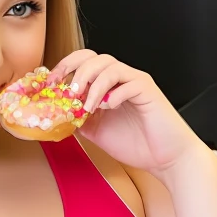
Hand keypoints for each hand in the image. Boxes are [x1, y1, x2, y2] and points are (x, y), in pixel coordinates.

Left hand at [47, 51, 209, 176]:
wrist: (166, 159)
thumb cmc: (138, 144)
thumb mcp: (97, 132)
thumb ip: (79, 120)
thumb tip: (56, 114)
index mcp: (107, 86)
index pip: (83, 62)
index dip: (64, 68)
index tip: (50, 84)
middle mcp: (120, 79)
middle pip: (93, 57)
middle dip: (75, 70)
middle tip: (67, 91)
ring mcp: (134, 82)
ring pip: (109, 65)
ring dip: (92, 83)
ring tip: (87, 104)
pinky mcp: (147, 90)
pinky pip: (127, 82)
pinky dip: (113, 94)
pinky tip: (109, 108)